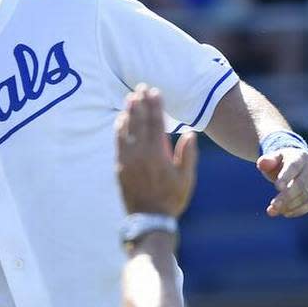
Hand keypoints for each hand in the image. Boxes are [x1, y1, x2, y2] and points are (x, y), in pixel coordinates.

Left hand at [115, 84, 197, 216]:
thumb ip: (187, 155)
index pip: (155, 123)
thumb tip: (189, 133)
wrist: (149, 218)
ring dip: (128, 112)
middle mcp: (140, 154)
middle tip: (140, 87)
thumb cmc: (171, 199)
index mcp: (158, 155)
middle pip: (139, 122)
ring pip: (126, 129)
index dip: (155, 106)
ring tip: (130, 98)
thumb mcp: (186, 179)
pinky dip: (119, 128)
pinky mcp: (119, 166)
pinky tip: (121, 119)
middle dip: (140, 103)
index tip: (155, 91)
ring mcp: (127, 160)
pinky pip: (118, 142)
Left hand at [257, 148, 307, 217]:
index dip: (286, 177)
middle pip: (300, 184)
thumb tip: (262, 163)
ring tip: (274, 211)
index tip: (277, 188)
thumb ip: (267, 161)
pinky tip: (286, 213)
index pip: (293, 167)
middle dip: (286, 196)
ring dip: (291, 205)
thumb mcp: (271, 159)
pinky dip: (300, 210)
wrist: (294, 164)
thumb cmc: (279, 162)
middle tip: (273, 206)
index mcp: (299, 157)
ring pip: (306, 195)